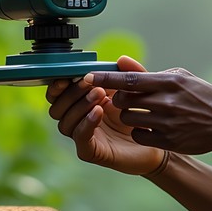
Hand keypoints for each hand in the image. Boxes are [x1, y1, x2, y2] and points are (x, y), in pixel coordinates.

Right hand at [45, 55, 164, 175]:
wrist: (155, 140)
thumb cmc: (140, 115)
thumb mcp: (135, 90)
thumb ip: (130, 73)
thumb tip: (121, 59)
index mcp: (81, 102)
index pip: (58, 94)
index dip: (57, 85)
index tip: (68, 76)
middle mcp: (78, 120)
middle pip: (56, 108)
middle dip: (71, 93)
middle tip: (90, 83)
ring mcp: (83, 136)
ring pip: (65, 123)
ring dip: (80, 106)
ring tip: (100, 95)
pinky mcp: (91, 151)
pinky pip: (80, 138)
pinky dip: (86, 123)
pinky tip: (98, 112)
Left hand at [85, 64, 211, 156]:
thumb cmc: (202, 97)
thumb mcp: (180, 78)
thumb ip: (149, 72)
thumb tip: (121, 61)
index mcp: (169, 82)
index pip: (130, 79)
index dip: (106, 78)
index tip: (87, 76)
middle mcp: (167, 102)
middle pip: (124, 100)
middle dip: (119, 99)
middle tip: (125, 99)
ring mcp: (167, 123)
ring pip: (128, 118)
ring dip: (127, 115)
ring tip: (139, 112)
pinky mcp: (168, 141)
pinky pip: (138, 135)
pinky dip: (138, 130)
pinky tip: (148, 126)